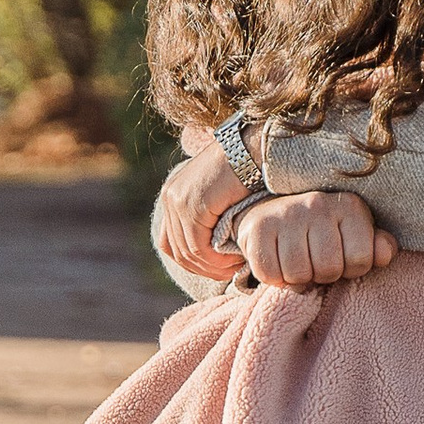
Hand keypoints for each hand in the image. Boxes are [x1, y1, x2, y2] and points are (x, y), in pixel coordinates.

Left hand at [154, 137, 253, 280]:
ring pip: (188, 252)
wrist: (253, 149)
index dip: (193, 262)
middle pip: (177, 251)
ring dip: (212, 266)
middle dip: (204, 268)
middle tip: (228, 274)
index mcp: (173, 195)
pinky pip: (199, 246)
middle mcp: (170, 197)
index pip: (171, 243)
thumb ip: (209, 216)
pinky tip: (234, 259)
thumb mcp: (220, 197)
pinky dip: (216, 259)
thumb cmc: (246, 172)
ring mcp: (178, 200)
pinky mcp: (192, 205)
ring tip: (234, 267)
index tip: (218, 269)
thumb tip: (211, 246)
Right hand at [236, 190, 396, 288]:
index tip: (342, 260)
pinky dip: (275, 279)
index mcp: (349, 206)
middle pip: (328, 268)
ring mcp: (286, 214)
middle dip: (324, 276)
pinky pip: (269, 273)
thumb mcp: (355, 236)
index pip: (361, 259)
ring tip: (300, 264)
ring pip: (298, 274)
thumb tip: (385, 252)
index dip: (352, 270)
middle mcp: (317, 203)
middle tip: (317, 265)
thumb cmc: (324, 233)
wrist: (274, 213)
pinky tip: (279, 264)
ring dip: (299, 280)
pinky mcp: (258, 227)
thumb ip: (377, 247)